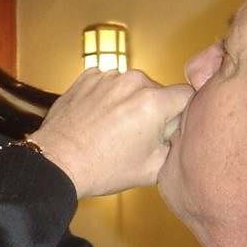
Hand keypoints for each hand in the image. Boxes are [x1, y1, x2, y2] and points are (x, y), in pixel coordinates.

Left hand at [29, 69, 191, 198]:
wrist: (58, 162)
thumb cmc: (105, 168)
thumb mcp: (153, 169)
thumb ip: (177, 146)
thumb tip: (181, 134)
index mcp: (153, 102)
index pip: (187, 94)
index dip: (184, 112)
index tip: (171, 128)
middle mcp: (133, 82)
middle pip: (159, 90)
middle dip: (155, 109)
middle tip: (140, 135)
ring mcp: (107, 76)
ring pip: (133, 86)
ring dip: (130, 101)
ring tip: (114, 128)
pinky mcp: (87, 77)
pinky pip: (109, 83)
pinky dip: (108, 97)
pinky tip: (98, 119)